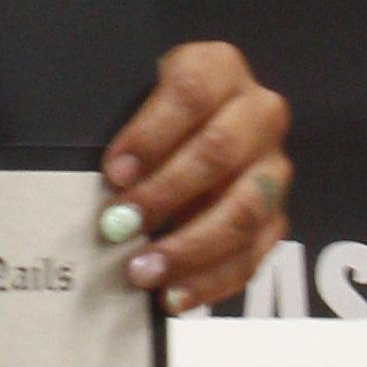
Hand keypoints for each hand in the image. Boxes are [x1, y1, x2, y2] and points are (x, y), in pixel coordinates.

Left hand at [100, 42, 291, 314]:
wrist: (190, 129)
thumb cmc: (148, 115)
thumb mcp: (129, 98)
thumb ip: (113, 125)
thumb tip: (90, 177)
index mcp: (218, 69)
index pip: (189, 94)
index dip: (150, 134)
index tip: (112, 171)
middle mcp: (258, 113)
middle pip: (218, 153)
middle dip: (165, 194)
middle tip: (118, 226)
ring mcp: (273, 166)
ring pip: (243, 210)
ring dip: (189, 247)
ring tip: (142, 273)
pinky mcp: (276, 215)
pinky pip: (252, 254)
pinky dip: (210, 281)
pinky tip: (172, 298)